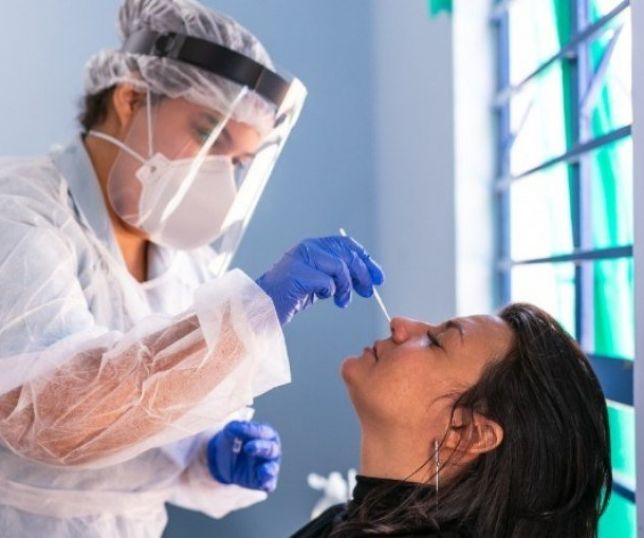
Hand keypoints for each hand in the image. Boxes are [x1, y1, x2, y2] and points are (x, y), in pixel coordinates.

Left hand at [207, 420, 280, 492]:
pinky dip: (267, 483)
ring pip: (273, 468)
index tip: (240, 430)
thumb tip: (242, 426)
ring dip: (269, 469)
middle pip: (271, 449)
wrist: (219, 463)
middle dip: (262, 448)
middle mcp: (270, 450)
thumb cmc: (230, 442)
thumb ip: (237, 427)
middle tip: (248, 448)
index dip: (254, 431)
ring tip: (264, 470)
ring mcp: (268, 466)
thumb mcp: (230, 431)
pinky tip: (263, 482)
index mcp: (266, 435)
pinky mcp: (263, 482)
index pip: (264, 431)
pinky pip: (269, 484)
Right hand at [256, 236, 383, 324]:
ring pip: (339, 267)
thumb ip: (335, 274)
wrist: (262, 307)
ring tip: (343, 301)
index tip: (377, 276)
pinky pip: (326, 282)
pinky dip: (331, 292)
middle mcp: (307, 248)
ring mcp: (301, 259)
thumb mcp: (317, 281)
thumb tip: (364, 276)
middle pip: (347, 255)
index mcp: (312, 246)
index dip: (365, 259)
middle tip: (368, 291)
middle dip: (363, 275)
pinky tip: (325, 298)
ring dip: (346, 287)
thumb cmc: (289, 296)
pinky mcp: (297, 275)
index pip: (346, 245)